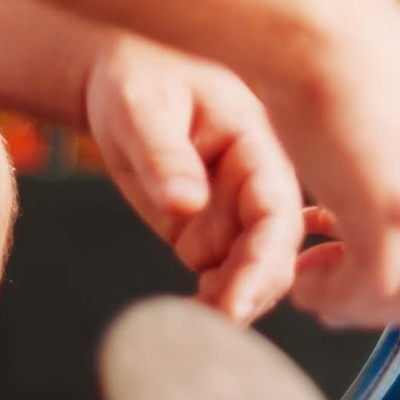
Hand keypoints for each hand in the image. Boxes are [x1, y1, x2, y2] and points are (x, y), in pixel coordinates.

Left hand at [83, 33, 305, 323]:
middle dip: (249, 295)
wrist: (121, 70)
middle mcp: (257, 181)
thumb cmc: (138, 72)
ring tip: (186, 328)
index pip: (278, 211)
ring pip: (251, 273)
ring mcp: (235, 209)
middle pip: (276, 254)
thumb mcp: (141, 106)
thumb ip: (164, 154)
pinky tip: (182, 318)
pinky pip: (221, 277)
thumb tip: (185, 205)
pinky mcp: (208, 229)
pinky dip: (209, 303)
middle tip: (204, 329)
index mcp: (257, 144)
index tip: (238, 305)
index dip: (266, 262)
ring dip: (228, 306)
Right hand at [261, 0, 399, 329]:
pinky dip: (338, 299)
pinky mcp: (386, 211)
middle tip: (347, 295)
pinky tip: (305, 282)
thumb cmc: (332, 38)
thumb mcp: (393, 90)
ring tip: (317, 289)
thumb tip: (380, 154)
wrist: (312, 17)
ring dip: (364, 304)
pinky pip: (371, 286)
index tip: (380, 269)